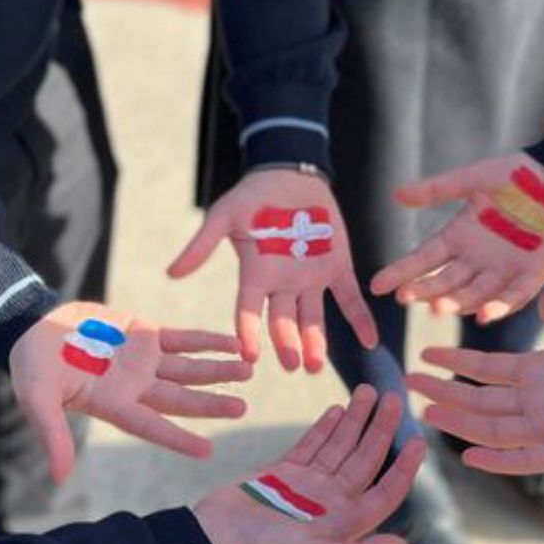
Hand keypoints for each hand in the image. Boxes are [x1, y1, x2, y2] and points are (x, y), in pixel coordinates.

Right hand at [9, 303, 251, 481]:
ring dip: (217, 370)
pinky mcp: (145, 334)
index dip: (178, 438)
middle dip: (211, 403)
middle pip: (180, 399)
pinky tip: (232, 342)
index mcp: (112, 404)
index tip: (208, 450)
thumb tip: (60, 478)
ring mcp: (143, 360)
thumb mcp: (36, 397)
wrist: (34, 325)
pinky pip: (183, 339)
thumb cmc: (31, 365)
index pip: (151, 426)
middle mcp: (134, 387)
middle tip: (243, 408)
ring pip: (188, 368)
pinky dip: (207, 340)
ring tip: (249, 369)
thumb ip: (51, 433)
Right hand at [168, 168, 376, 371]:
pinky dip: (361, 320)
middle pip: (283, 321)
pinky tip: (371, 340)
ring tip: (316, 366)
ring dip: (316, 342)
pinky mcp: (337, 268)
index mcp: (255, 275)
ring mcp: (311, 279)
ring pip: (313, 318)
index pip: (248, 311)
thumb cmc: (252, 195)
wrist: (290, 176)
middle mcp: (282, 284)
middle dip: (287, 344)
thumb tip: (171, 273)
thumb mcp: (225, 215)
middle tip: (294, 366)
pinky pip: (349, 299)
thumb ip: (203, 244)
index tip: (249, 356)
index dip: (248, 333)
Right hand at [194, 386, 423, 543]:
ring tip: (368, 391)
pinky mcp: (281, 473)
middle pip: (365, 460)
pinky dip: (324, 427)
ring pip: (339, 446)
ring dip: (354, 420)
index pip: (384, 491)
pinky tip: (337, 409)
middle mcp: (330, 504)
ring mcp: (305, 487)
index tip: (420, 439)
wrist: (216, 543)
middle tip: (392, 396)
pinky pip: (311, 445)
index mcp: (344, 525)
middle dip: (380, 428)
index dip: (404, 468)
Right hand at [371, 154, 543, 323]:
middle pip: (444, 281)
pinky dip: (499, 307)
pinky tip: (484, 315)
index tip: (376, 285)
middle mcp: (476, 260)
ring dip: (456, 302)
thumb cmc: (516, 176)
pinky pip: (513, 297)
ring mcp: (503, 271)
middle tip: (405, 297)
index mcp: (458, 237)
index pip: (422, 260)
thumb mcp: (474, 179)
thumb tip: (396, 194)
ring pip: (473, 294)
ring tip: (436, 307)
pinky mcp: (531, 277)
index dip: (400, 272)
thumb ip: (438, 189)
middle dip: (425, 290)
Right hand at [406, 294, 543, 473]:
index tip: (426, 354)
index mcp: (543, 371)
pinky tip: (467, 455)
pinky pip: (524, 458)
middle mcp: (540, 400)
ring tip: (425, 411)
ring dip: (459, 421)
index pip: (488, 369)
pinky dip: (497, 460)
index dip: (457, 363)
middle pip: (481, 399)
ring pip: (492, 426)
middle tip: (409, 384)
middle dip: (445, 392)